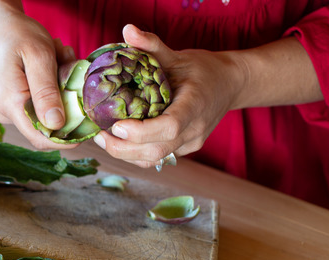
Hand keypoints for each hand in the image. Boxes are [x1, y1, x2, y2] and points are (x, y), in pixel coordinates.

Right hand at [0, 1, 77, 149]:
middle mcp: (6, 113)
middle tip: (71, 70)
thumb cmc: (18, 34)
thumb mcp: (39, 56)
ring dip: (62, 91)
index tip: (91, 126)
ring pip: (46, 113)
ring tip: (60, 60)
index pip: (41, 138)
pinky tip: (53, 64)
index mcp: (11, 104)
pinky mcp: (13, 103)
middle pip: (47, 128)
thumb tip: (56, 125)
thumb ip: (46, 91)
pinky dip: (53, 87)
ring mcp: (8, 109)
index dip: (68, 140)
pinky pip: (40, 104)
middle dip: (67, 106)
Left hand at [94, 24, 245, 167]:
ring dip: (125, 154)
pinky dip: (135, 154)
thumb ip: (152, 45)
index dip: (140, 132)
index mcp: (195, 105)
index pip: (169, 127)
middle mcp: (195, 129)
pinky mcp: (185, 149)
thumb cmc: (203, 69)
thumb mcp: (178, 55)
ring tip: (104, 139)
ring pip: (154, 159)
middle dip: (122, 148)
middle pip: (156, 151)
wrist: (230, 85)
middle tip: (99, 135)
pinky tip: (120, 141)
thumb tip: (127, 30)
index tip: (116, 125)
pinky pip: (157, 158)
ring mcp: (191, 143)